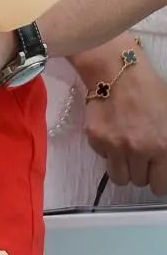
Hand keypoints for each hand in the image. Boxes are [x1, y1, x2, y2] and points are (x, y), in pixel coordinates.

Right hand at [82, 47, 166, 191]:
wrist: (116, 68)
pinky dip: (107, 150)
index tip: (155, 170)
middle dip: (141, 170)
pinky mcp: (95, 138)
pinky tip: (112, 131)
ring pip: (119, 177)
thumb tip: (163, 162)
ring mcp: (114, 145)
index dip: (158, 179)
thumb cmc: (149, 89)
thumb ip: (166, 145)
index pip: (160, 186)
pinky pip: (103, 157)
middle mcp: (139, 150)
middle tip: (140, 154)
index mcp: (163, 146)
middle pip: (138, 182)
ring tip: (125, 150)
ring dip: (123, 167)